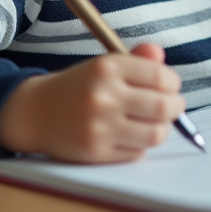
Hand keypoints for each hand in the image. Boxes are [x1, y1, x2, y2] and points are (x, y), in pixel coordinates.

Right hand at [0, 43, 185, 162]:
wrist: (35, 112)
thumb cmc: (79, 87)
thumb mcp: (105, 64)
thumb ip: (138, 59)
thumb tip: (161, 58)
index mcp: (108, 67)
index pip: (162, 77)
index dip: (173, 84)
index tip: (170, 87)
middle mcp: (104, 95)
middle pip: (164, 107)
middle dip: (175, 107)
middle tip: (172, 107)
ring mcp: (99, 126)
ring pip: (156, 134)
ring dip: (161, 129)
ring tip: (154, 123)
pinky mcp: (94, 152)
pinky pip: (136, 152)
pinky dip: (139, 145)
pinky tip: (129, 135)